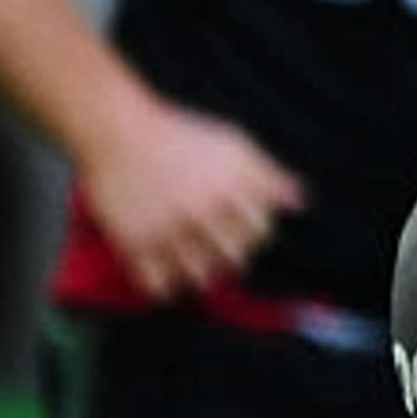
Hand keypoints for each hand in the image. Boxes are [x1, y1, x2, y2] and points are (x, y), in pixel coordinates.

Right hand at [84, 98, 303, 300]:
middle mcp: (202, 213)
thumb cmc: (181, 136)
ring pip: (200, 275)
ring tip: (195, 265)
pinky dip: (163, 288)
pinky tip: (164, 281)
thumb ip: (266, 176)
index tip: (241, 231)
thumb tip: (299, 202)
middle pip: (235, 256)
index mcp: (229, 190)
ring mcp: (168, 229)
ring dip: (202, 274)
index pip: (260, 231)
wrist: (116, 130)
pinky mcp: (134, 241)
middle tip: (219, 252)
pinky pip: (157, 284)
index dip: (255, 233)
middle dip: (231, 255)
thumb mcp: (232, 146)